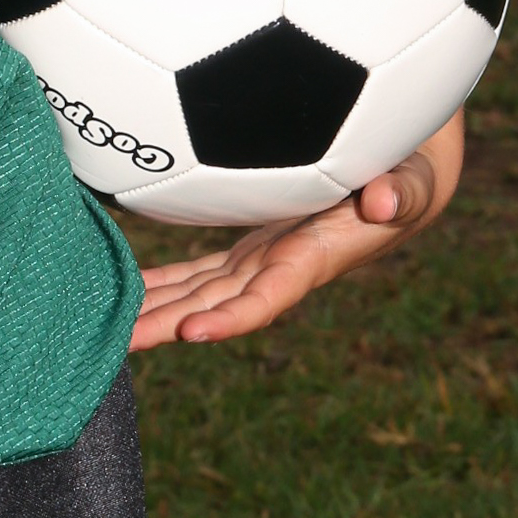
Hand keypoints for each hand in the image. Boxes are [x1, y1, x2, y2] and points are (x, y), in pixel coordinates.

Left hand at [129, 110, 463, 349]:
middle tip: (112, 346)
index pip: (268, 297)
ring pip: (198, 293)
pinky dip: (161, 281)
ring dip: (153, 310)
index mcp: (314, 258)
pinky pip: (198, 270)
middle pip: (216, 306)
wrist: (403, 178)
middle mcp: (280, 268)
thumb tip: (387, 201)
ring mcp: (261, 259)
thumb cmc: (412, 171)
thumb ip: (405, 188)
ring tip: (100, 327)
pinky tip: (122, 287)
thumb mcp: (416, 175)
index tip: (192, 333)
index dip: (232, 318)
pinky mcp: (249, 245)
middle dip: (168, 327)